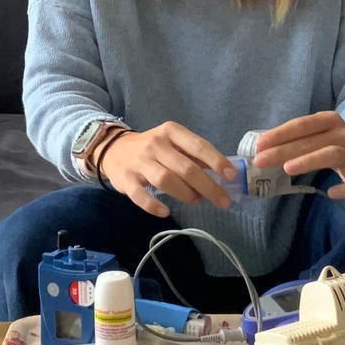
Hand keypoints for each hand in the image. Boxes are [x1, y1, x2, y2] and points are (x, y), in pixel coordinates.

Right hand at [100, 121, 236, 217]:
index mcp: (171, 132)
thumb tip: (221, 174)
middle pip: (185, 167)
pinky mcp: (125, 179)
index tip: (231, 176)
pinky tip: (165, 211)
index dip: (217, 161)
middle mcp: (155, 144)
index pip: (198, 146)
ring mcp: (139, 161)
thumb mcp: (173, 143)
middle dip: (208, 186)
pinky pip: (140, 195)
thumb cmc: (152, 148)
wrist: (113, 149)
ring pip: (165, 180)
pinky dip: (153, 205)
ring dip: (185, 194)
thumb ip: (193, 156)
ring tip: (196, 201)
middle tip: (223, 201)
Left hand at [252, 111, 344, 199]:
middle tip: (261, 160)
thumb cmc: (338, 141)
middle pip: (311, 141)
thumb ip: (297, 139)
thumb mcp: (320, 133)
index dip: (281, 133)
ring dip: (309, 161)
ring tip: (288, 169)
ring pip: (331, 155)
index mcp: (329, 121)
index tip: (259, 144)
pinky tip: (332, 193)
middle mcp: (343, 134)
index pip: (303, 125)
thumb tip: (264, 148)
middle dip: (284, 150)